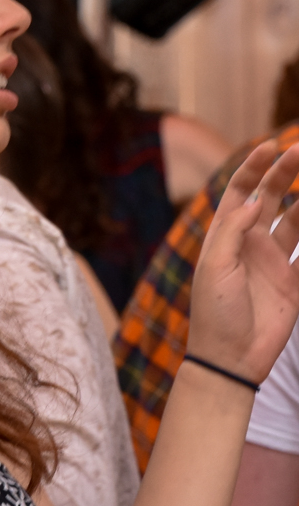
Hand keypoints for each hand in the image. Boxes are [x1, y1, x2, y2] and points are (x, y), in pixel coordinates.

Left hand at [188, 140, 298, 383]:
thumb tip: (256, 200)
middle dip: (286, 174)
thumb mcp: (215, 266)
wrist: (229, 358)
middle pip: (271, 199)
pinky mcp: (293, 284)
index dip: (253, 168)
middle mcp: (250, 244)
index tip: (270, 147)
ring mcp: (273, 263)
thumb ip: (233, 230)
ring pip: (298, 222)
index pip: (239, 193)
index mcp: (224, 237)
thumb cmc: (214, 311)